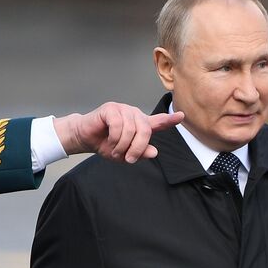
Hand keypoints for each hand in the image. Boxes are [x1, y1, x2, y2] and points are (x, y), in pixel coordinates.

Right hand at [53, 103, 183, 162]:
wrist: (85, 139)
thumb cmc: (105, 144)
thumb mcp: (125, 154)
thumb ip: (140, 152)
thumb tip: (154, 152)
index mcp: (140, 125)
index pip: (159, 121)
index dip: (170, 120)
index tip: (182, 116)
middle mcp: (134, 115)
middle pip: (145, 130)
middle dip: (138, 147)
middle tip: (128, 158)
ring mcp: (123, 109)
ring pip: (131, 129)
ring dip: (123, 145)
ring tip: (115, 151)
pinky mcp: (111, 108)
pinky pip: (118, 124)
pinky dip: (114, 137)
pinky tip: (109, 141)